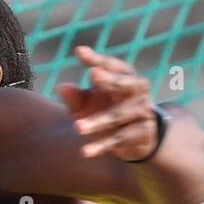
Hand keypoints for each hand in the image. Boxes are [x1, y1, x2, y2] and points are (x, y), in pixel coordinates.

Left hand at [55, 45, 158, 160]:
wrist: (137, 139)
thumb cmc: (109, 111)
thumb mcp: (90, 103)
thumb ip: (76, 97)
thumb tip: (61, 88)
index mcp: (126, 76)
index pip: (112, 65)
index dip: (97, 59)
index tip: (79, 52)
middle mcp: (138, 90)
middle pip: (124, 83)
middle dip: (110, 79)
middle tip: (93, 74)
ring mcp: (143, 111)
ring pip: (118, 115)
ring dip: (98, 122)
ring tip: (77, 127)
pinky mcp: (142, 133)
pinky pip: (120, 139)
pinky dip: (102, 146)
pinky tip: (85, 151)